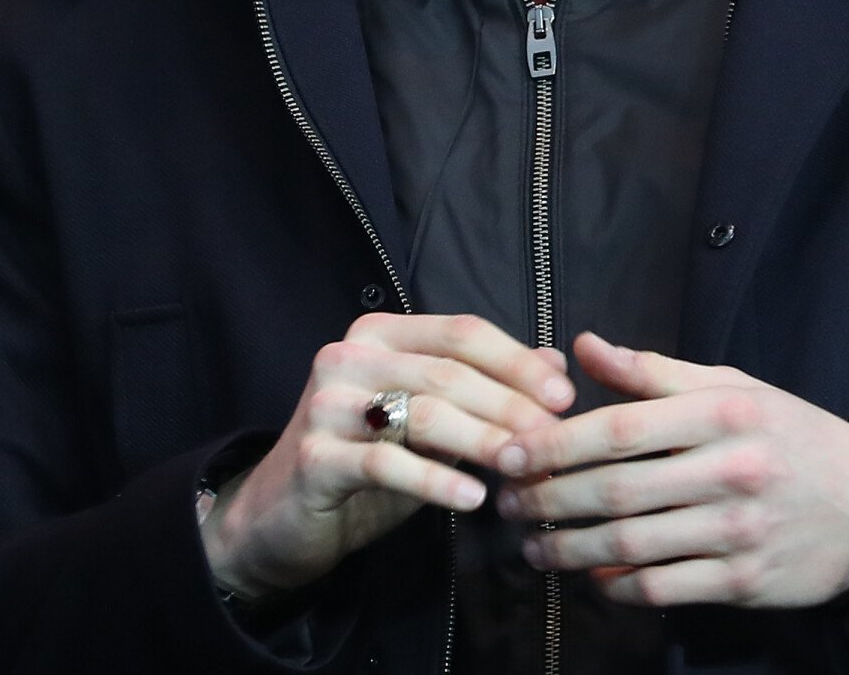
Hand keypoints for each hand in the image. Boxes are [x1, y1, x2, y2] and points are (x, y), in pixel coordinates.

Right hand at [205, 312, 573, 598]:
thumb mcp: (429, 420)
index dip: (517, 362)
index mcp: (380, 334)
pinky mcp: (314, 456)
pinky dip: (435, 481)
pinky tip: (473, 500)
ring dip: (482, 440)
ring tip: (522, 468)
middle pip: (447, 372)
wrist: (283, 515)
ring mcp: (327, 403)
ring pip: (422, 413)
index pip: (462, 332)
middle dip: (510, 405)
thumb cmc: (366, 460)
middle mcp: (349, 355)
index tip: (565, 396)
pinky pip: (386, 463)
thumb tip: (555, 361)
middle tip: (554, 440)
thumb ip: (484, 388)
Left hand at [495, 332, 848, 608]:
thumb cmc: (786, 433)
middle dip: (548, 498)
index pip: (619, 427)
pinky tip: (589, 577)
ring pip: (631, 545)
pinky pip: (663, 589)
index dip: (555, 442)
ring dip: (569, 548)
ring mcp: (737, 531)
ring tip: (531, 544)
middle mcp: (729, 470)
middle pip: (616, 489)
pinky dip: (617, 587)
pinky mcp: (743, 582)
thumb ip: (654, 370)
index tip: (509, 450)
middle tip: (506, 502)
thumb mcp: (730, 385)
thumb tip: (583, 346)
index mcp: (721, 411)